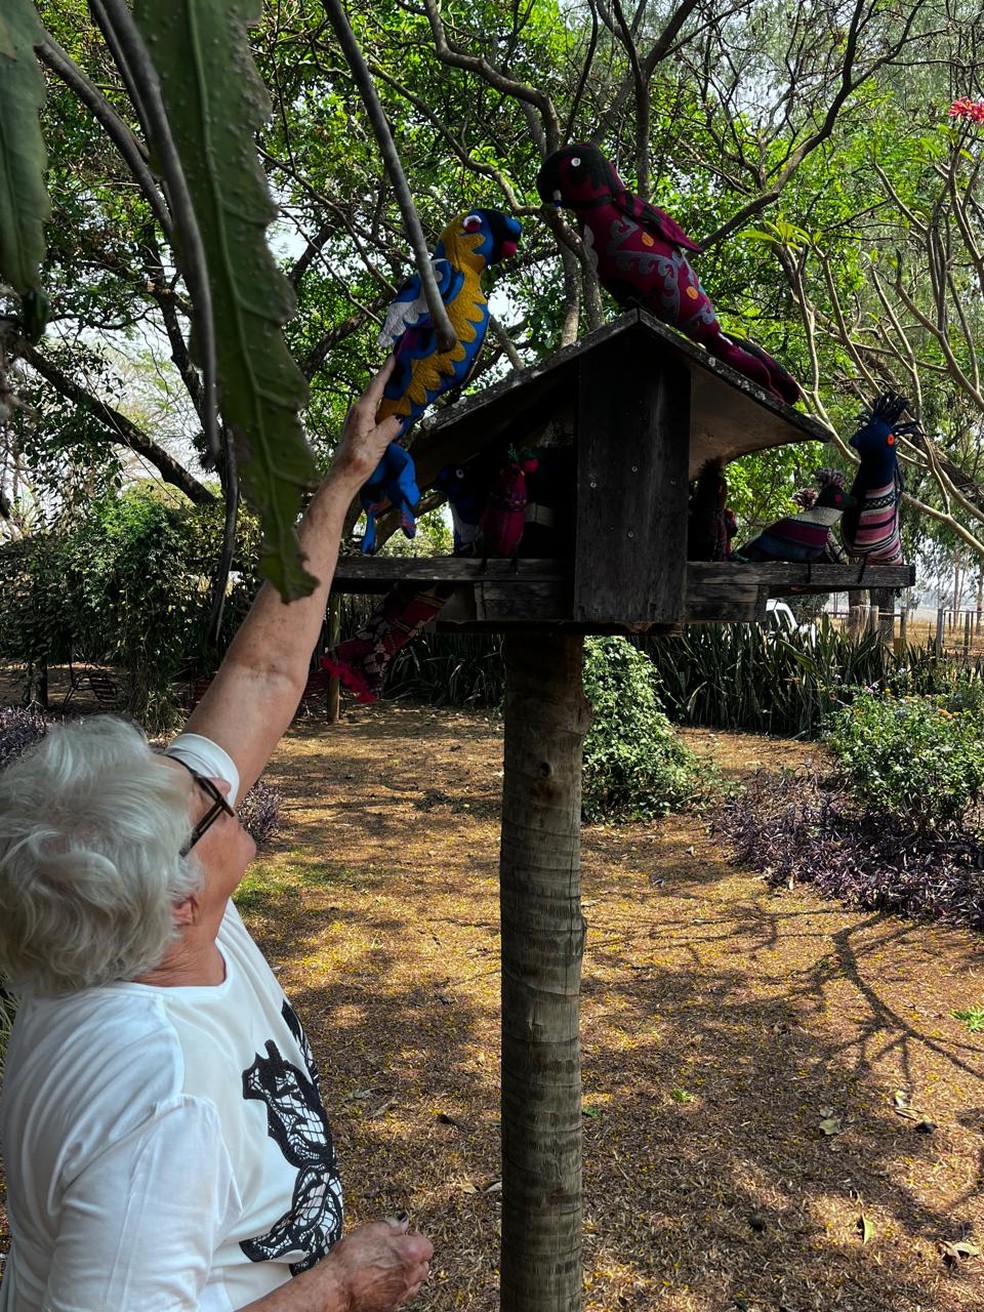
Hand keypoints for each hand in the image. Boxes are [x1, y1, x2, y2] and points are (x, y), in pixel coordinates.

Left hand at [328, 357, 402, 490]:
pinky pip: (372, 408)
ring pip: (372, 398)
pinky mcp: (357, 427)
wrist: (342, 478)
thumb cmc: (357, 462)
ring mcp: (355, 418)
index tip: (394, 356)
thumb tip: (401, 417)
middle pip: (374, 388)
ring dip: (384, 389)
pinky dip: (381, 402)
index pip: (376, 385)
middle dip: (386, 376)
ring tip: (397, 382)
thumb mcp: (377, 444)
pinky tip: (388, 405)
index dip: (386, 370)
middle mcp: (356, 411)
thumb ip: (390, 427)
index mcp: (362, 411)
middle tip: (399, 365)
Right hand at [328, 1217, 432, 1310]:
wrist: (336, 1288)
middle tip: (399, 1252)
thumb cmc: (352, 1258)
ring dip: (408, 1276)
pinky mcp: (390, 1308)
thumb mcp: (372, 1230)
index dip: (416, 1239)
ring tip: (391, 1268)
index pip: (427, 1246)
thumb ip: (392, 1225)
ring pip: (414, 1285)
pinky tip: (383, 1284)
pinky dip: (396, 1291)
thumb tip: (402, 1223)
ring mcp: (401, 1295)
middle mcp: (410, 1276)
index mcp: (410, 1253)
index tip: (406, 1236)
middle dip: (415, 1259)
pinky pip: (401, 1298)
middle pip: (423, 1267)